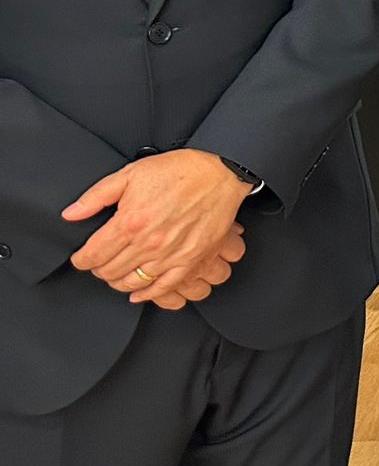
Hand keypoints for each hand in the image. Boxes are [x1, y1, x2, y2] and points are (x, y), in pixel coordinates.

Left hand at [65, 150, 255, 305]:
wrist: (221, 173)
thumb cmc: (180, 170)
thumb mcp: (131, 173)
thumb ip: (96, 196)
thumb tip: (71, 214)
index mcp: (130, 222)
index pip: (92, 255)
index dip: (81, 259)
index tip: (81, 257)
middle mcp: (149, 243)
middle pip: (108, 272)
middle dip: (98, 268)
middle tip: (100, 260)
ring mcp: (170, 255)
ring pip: (131, 283)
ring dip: (118, 281)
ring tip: (118, 271)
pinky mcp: (190, 260)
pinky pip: (162, 288)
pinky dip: (146, 294)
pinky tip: (139, 291)